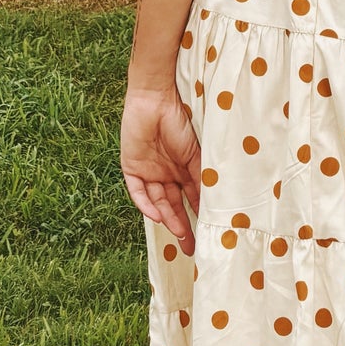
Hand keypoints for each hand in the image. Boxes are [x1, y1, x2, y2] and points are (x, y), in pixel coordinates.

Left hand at [121, 82, 201, 254]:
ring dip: (167, 218)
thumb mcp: (196, 152)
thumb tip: (213, 203)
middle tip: (191, 247)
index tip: (207, 235)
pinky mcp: (131, 167)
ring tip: (179, 235)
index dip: (198, 216)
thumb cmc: (181, 120)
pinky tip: (157, 216)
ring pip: (157, 202)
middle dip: (182, 226)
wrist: (156, 98)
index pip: (191, 198)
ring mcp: (149, 171)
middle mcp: (166, 173)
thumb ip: (201, 177)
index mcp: (183, 168)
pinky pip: (137, 192)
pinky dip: (146, 205)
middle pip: (174, 205)